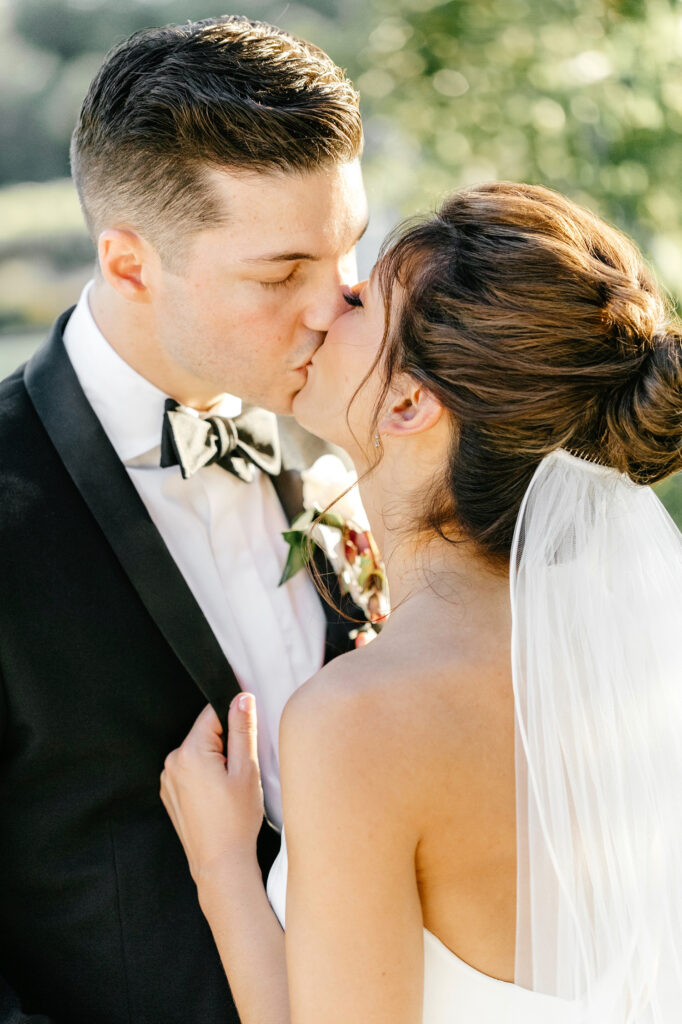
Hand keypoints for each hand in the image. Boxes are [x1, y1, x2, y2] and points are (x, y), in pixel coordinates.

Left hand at [160, 694, 263, 882]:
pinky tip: (218, 798)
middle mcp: (172, 762)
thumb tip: (241, 698)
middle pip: (205, 733)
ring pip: (198, 752)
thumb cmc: (236, 820)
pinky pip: (190, 771)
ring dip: (215, 760)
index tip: (248, 733)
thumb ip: (242, 729)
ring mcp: (168, 779)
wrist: (220, 863)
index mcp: (190, 752)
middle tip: (241, 771)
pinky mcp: (170, 794)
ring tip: (230, 788)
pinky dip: (204, 776)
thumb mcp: (245, 770)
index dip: (234, 718)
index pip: (213, 713)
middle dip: (225, 744)